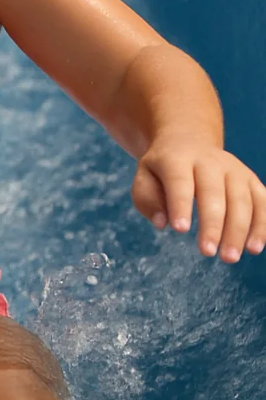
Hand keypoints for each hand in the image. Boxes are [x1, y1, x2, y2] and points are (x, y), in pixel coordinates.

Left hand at [132, 134, 265, 261]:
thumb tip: (162, 223)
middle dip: (213, 225)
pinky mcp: (251, 180)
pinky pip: (262, 202)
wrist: (188, 142)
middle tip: (207, 253)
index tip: (179, 230)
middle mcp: (210, 161)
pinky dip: (262, 225)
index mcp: (178, 158)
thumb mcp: (144, 177)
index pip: (180, 181)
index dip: (180, 204)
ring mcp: (235, 169)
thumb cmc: (162, 170)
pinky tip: (254, 247)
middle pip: (214, 192)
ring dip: (239, 230)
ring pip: (242, 199)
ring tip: (230, 257)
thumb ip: (147, 199)